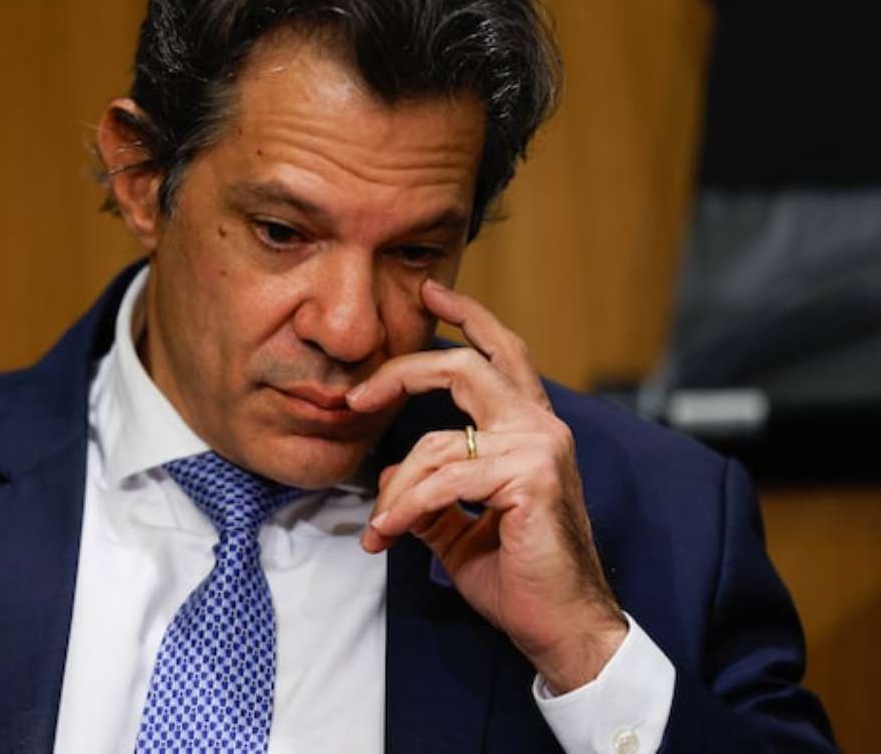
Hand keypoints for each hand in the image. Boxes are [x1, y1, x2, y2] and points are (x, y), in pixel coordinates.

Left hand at [347, 279, 625, 691]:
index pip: (500, 353)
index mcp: (530, 427)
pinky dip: (407, 507)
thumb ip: (430, 492)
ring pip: (437, 441)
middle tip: (358, 394)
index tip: (429, 293)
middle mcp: (540, 425)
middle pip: (463, 366)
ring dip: (396, 490)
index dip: (466, 317)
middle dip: (403, 372)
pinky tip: (390, 534)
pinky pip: (443, 481)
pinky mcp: (530, 476)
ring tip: (379, 528)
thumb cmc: (519, 575)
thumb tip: (391, 474)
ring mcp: (539, 447)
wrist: (562, 627)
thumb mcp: (460, 525)